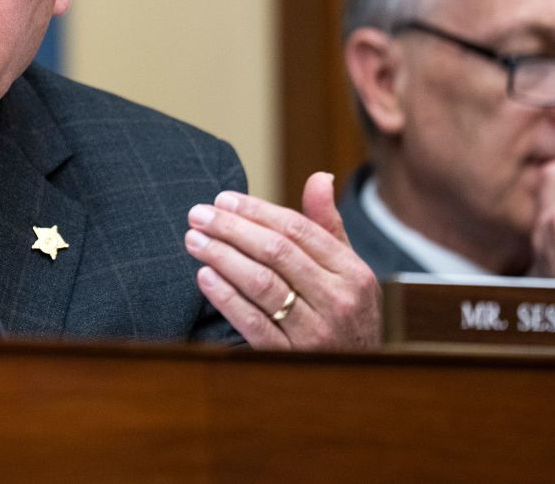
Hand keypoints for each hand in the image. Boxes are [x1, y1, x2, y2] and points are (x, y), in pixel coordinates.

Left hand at [185, 172, 380, 349]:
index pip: (298, 230)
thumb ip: (328, 225)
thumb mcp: (348, 270)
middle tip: (198, 214)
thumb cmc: (346, 314)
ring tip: (194, 240)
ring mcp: (316, 332)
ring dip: (222, 257)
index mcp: (353, 272)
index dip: (256, 211)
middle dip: (231, 229)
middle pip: (275, 252)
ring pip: (261, 284)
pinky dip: (226, 297)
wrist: (360, 378)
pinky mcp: (291, 358)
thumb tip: (320, 176)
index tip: (223, 199)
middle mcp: (338, 300)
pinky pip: (252, 322)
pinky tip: (204, 277)